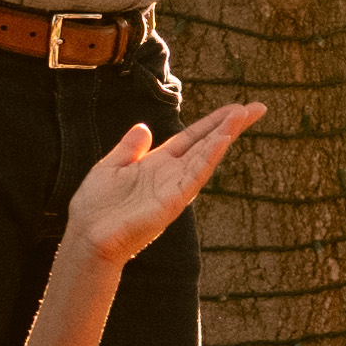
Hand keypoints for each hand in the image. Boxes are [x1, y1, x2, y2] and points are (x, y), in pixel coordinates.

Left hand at [60, 98, 258, 266]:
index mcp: (158, 164)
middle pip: (208, 144)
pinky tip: (223, 140)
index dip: (214, 122)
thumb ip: (129, 148)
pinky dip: (210, 157)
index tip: (237, 108)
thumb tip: (144, 127)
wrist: (87, 237)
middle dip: (231, 125)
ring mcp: (175, 188)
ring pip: (206, 156)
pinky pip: (195, 176)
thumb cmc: (95, 208)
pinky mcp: (172, 202)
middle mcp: (172, 174)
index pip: (193, 137)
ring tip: (243, 116)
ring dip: (225, 135)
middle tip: (257, 108)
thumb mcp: (110, 167)